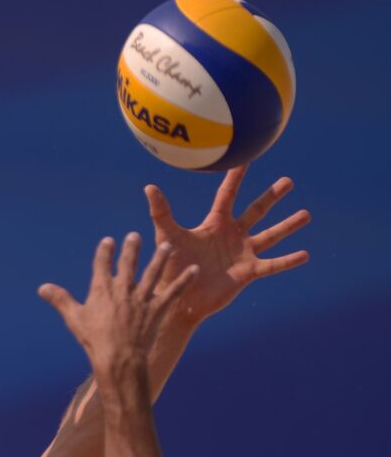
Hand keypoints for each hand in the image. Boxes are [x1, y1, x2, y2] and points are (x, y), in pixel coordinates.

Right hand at [38, 234, 196, 377]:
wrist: (118, 359)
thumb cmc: (94, 340)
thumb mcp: (74, 318)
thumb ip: (60, 299)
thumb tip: (42, 288)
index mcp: (102, 289)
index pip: (102, 264)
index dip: (105, 251)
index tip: (108, 241)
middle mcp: (123, 289)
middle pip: (128, 263)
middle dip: (131, 248)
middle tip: (135, 236)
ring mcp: (141, 298)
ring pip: (153, 272)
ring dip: (161, 258)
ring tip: (167, 246)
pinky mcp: (157, 309)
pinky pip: (173, 292)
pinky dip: (184, 281)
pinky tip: (194, 270)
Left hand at [145, 166, 310, 323]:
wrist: (179, 299)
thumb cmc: (171, 268)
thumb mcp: (168, 236)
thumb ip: (161, 212)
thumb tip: (149, 187)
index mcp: (215, 223)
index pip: (228, 194)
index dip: (236, 176)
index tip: (246, 157)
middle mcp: (232, 235)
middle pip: (256, 210)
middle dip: (272, 196)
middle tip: (288, 181)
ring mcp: (242, 253)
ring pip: (270, 235)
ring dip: (288, 225)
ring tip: (306, 214)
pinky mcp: (248, 272)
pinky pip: (273, 265)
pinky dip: (288, 260)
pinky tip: (305, 254)